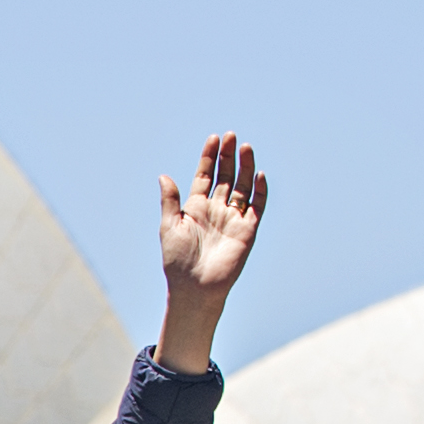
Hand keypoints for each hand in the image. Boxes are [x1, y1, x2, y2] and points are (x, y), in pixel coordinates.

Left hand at [153, 134, 266, 371]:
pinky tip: (259, 174)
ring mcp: (233, 218)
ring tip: (246, 147)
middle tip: (232, 136)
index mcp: (196, 207)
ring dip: (245, 167)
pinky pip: (257, 206)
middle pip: (226, 176)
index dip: (210, 157)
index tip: (214, 138)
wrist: (194, 287)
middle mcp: (216, 209)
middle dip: (228, 156)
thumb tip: (163, 175)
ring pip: (242, 187)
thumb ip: (170, 200)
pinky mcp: (248, 230)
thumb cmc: (178, 260)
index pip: (206, 175)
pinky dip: (260, 191)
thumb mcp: (169, 226)